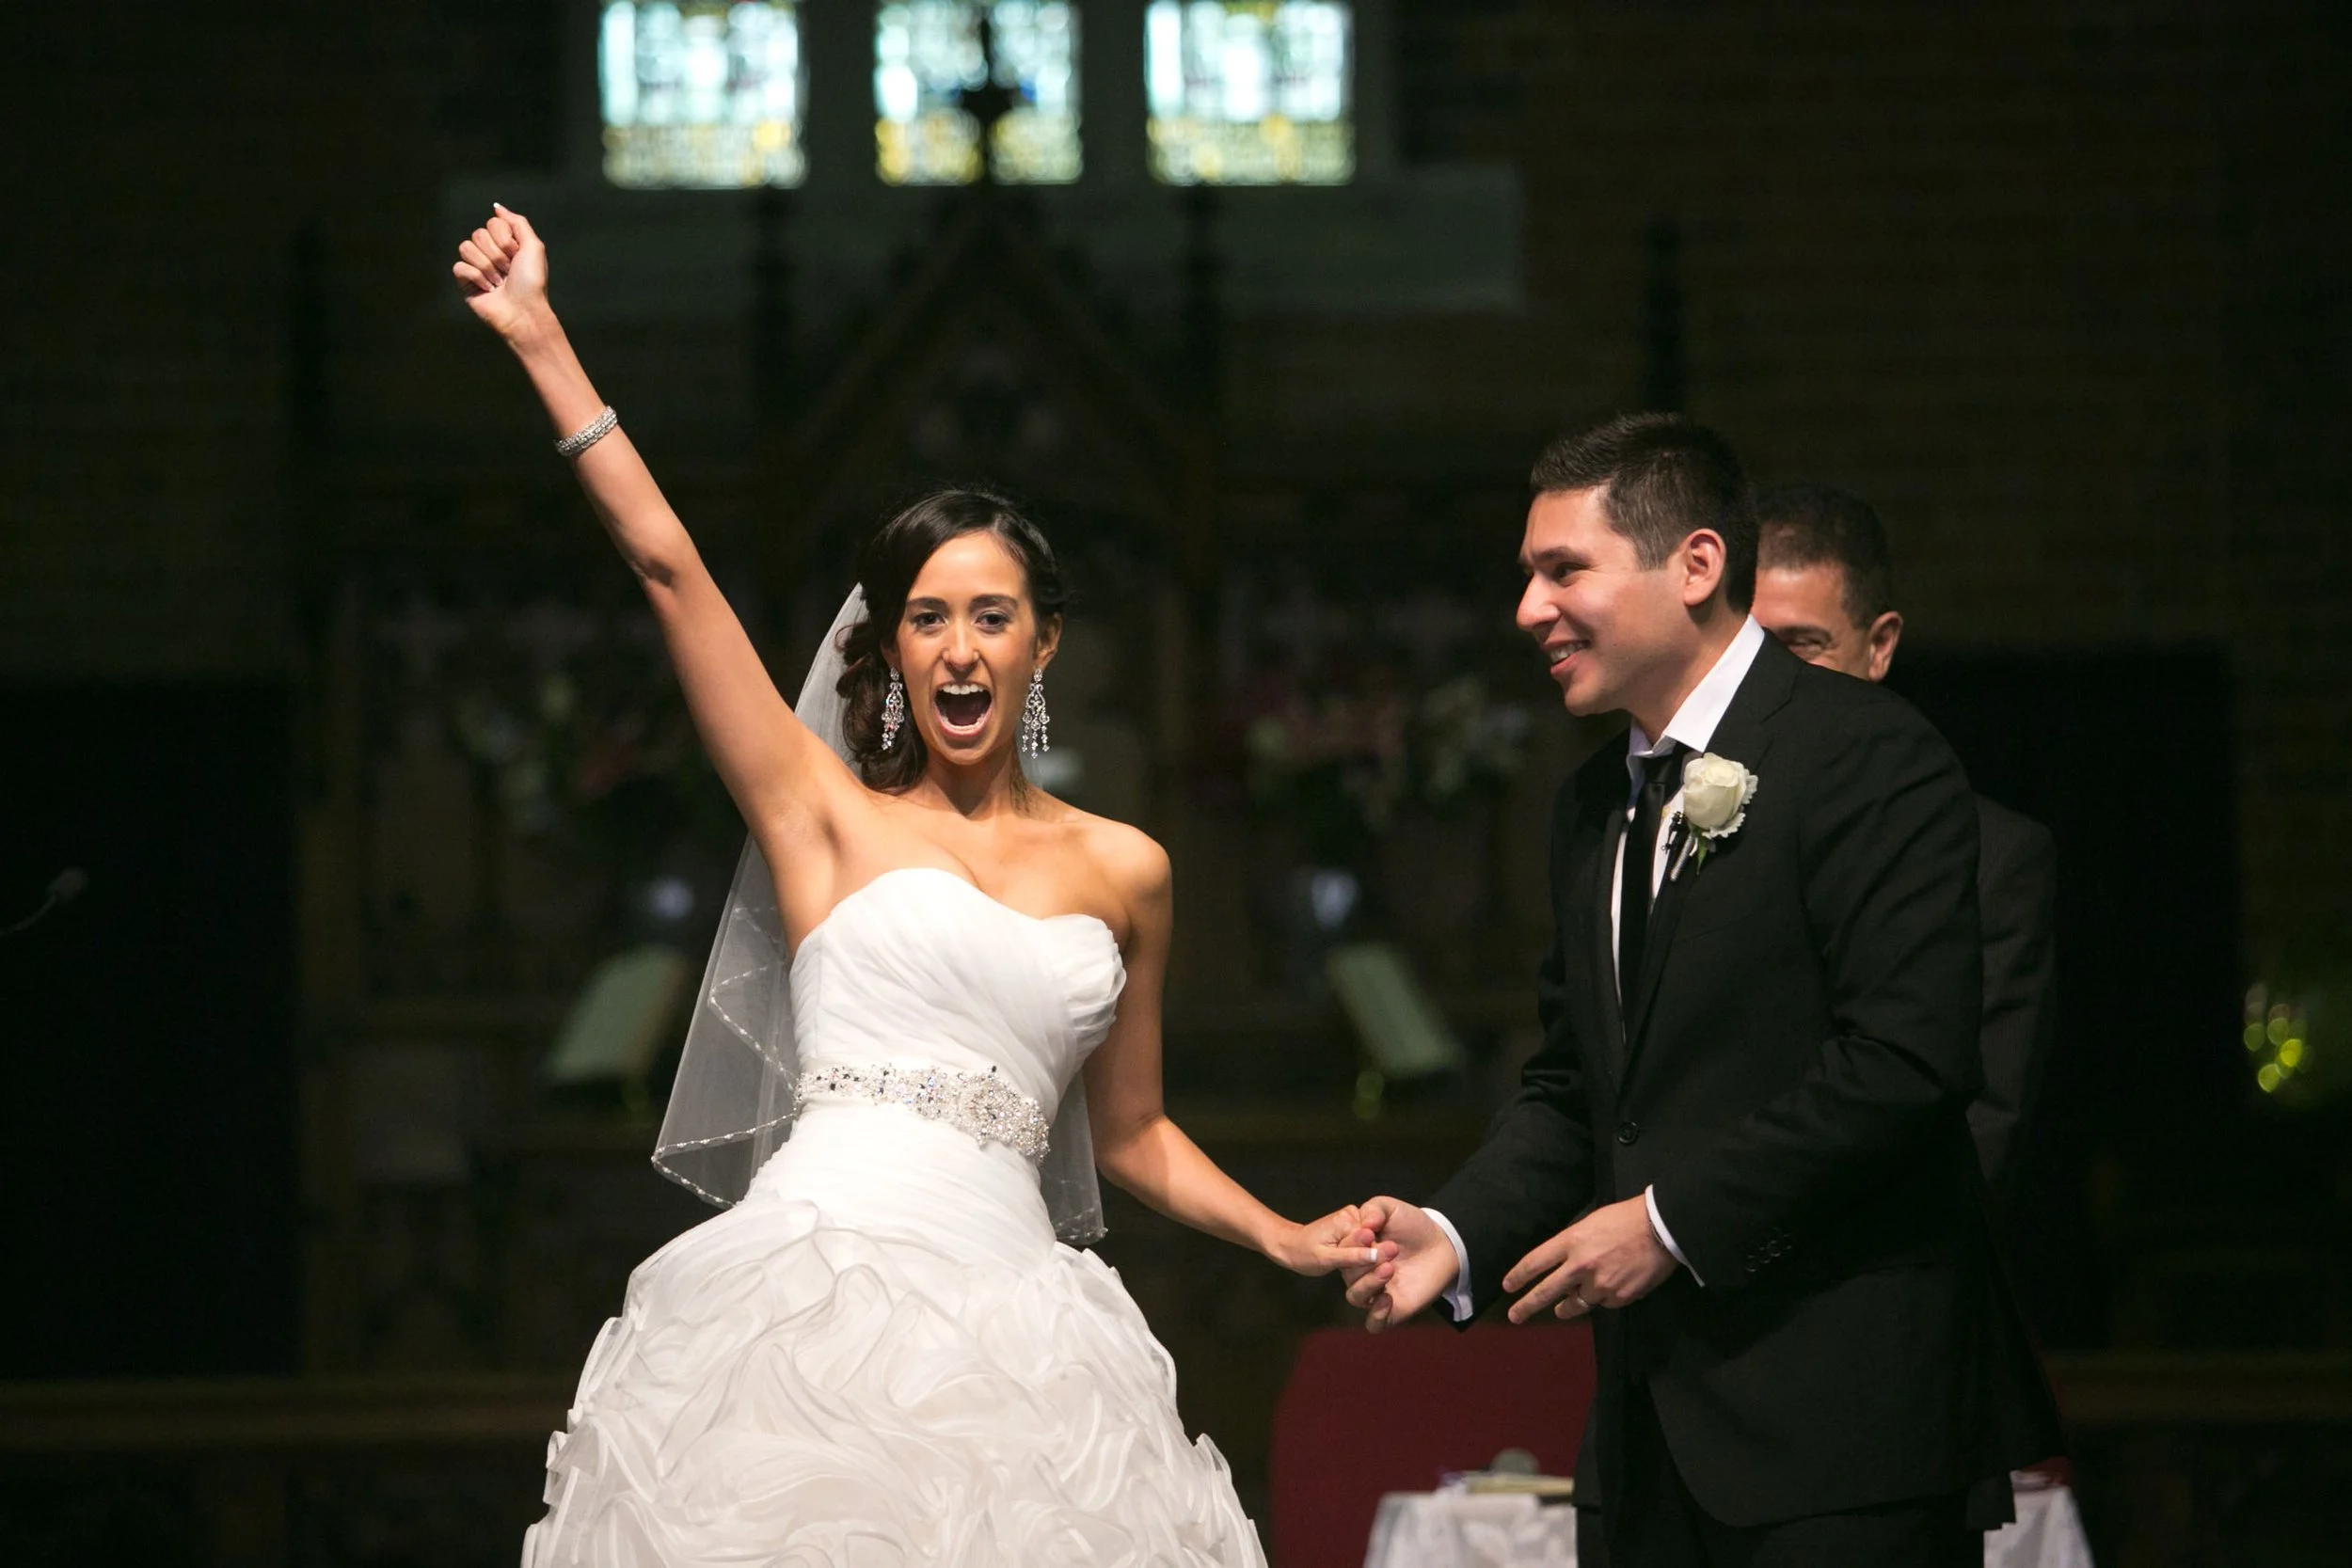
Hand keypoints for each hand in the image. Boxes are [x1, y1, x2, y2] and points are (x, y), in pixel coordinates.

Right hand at [451, 204, 551, 339]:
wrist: (524, 311)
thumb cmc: (532, 282)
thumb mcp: (534, 246)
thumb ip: (517, 222)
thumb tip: (496, 207)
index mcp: (505, 243)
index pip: (492, 224)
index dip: (505, 239)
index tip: (517, 255)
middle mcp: (489, 253)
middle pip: (478, 234)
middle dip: (497, 254)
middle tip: (508, 271)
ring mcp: (476, 267)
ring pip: (466, 248)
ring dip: (487, 267)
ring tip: (499, 282)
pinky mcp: (464, 282)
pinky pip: (459, 266)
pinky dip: (476, 277)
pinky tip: (488, 289)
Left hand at [1268, 1204, 1397, 1276]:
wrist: (1289, 1245)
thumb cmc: (1303, 1253)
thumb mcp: (1326, 1259)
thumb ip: (1353, 1256)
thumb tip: (1377, 1255)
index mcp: (1348, 1220)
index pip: (1372, 1242)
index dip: (1372, 1261)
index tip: (1366, 1274)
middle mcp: (1353, 1215)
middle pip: (1372, 1241)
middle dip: (1367, 1260)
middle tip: (1351, 1271)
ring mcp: (1352, 1218)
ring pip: (1368, 1243)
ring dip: (1363, 1258)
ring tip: (1348, 1267)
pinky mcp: (1351, 1225)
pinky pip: (1363, 1242)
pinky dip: (1359, 1254)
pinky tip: (1351, 1263)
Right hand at [1341, 1197, 1460, 1332]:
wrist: (1442, 1244)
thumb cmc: (1413, 1226)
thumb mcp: (1391, 1208)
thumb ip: (1374, 1208)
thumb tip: (1365, 1223)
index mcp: (1356, 1251)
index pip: (1342, 1251)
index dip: (1352, 1243)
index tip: (1369, 1233)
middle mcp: (1361, 1274)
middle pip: (1348, 1274)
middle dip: (1366, 1261)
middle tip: (1391, 1249)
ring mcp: (1375, 1293)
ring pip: (1355, 1297)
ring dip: (1369, 1283)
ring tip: (1390, 1269)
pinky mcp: (1393, 1310)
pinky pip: (1374, 1323)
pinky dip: (1376, 1315)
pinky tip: (1388, 1299)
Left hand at [1502, 1193, 1676, 1323]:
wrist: (1661, 1228)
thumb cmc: (1624, 1219)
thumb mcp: (1590, 1223)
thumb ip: (1573, 1245)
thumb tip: (1562, 1266)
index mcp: (1571, 1241)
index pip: (1535, 1262)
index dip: (1519, 1276)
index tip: (1508, 1287)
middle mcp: (1581, 1265)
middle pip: (1546, 1291)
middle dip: (1527, 1306)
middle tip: (1514, 1316)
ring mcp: (1600, 1284)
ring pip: (1576, 1303)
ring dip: (1566, 1307)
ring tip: (1560, 1310)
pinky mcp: (1619, 1297)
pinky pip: (1603, 1303)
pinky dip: (1601, 1298)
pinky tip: (1609, 1287)